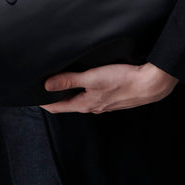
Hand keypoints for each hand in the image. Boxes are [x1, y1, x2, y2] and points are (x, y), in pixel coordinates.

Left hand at [39, 62, 178, 113]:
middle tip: (45, 87)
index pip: (58, 107)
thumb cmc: (122, 80)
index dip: (44, 102)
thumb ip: (69, 80)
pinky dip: (85, 90)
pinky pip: (94, 96)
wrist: (151, 85)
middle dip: (56, 96)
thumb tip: (46, 86)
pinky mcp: (114, 97)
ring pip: (82, 99)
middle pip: (69, 104)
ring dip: (71, 93)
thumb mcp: (92, 77)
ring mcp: (105, 104)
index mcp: (86, 104)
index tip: (33, 96)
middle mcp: (94, 107)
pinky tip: (88, 81)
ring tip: (63, 82)